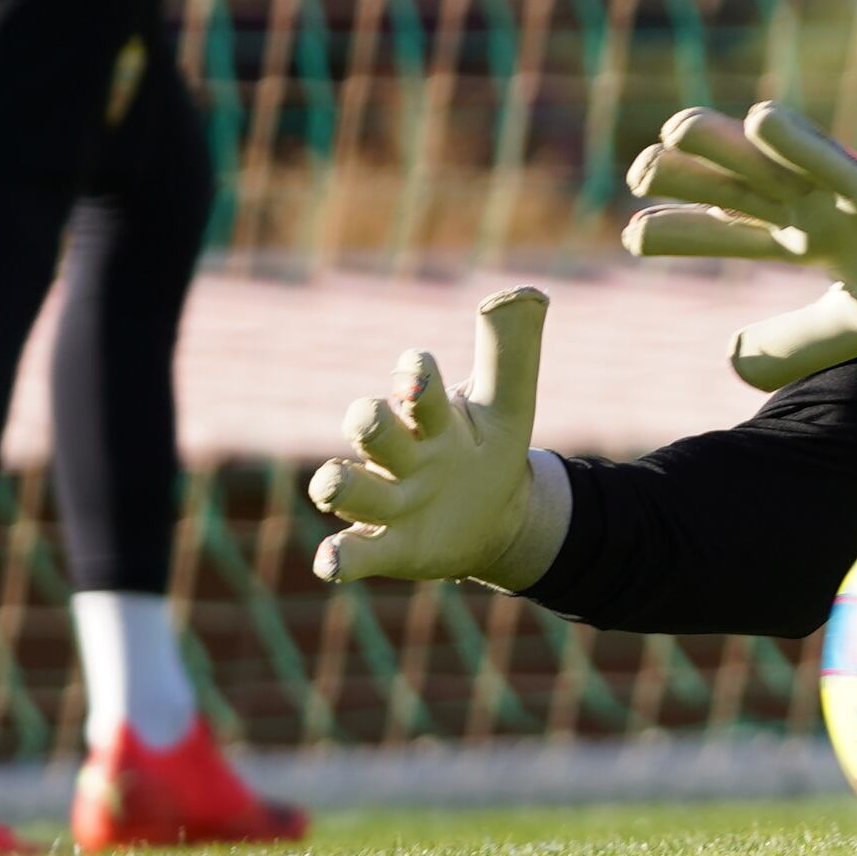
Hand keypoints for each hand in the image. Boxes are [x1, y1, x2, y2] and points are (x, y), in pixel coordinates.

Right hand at [305, 287, 555, 585]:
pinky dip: (338, 558)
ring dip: (337, 484)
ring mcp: (389, 501)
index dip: (413, 376)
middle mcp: (401, 454)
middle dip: (366, 420)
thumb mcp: (509, 405)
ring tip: (333, 482)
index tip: (417, 377)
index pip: (414, 385)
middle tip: (371, 417)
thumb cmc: (488, 449)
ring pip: (347, 488)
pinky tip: (330, 562)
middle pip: (368, 428)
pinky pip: (354, 554)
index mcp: (431, 416)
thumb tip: (526, 293)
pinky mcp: (388, 548)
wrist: (495, 518)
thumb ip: (512, 351)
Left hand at [621, 101, 856, 389]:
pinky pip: (832, 161)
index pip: (731, 229)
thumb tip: (727, 359)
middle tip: (635, 171)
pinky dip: (799, 142)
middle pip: (737, 188)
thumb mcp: (846, 326)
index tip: (630, 236)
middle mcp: (813, 207)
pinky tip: (761, 119)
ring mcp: (842, 193)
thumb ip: (790, 344)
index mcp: (806, 237)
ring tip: (675, 129)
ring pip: (771, 164)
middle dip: (687, 179)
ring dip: (725, 144)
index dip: (682, 230)